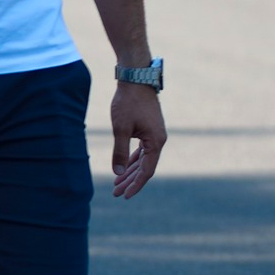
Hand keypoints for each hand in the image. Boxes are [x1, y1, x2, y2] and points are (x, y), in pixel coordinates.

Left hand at [109, 82, 165, 197]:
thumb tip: (118, 173)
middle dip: (130, 181)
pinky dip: (132, 159)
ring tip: (116, 184)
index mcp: (156, 142)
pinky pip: (141, 150)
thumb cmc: (128, 103)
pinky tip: (124, 167)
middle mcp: (159, 141)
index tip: (125, 195)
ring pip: (142, 159)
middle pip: (144, 167)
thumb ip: (120, 151)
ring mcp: (154, 135)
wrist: (136, 79)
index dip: (135, 184)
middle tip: (115, 193)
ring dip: (130, 171)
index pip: (147, 171)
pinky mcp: (149, 130)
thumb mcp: (121, 128)